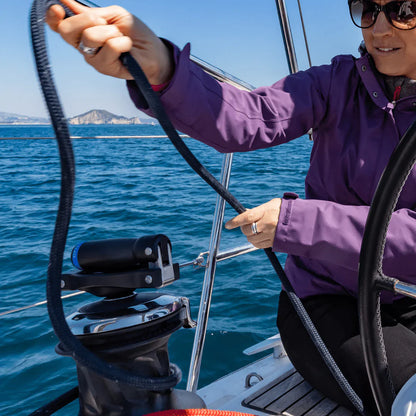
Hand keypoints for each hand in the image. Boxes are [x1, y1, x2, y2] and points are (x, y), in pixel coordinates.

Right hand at [46, 0, 172, 82]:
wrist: (153, 52)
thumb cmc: (134, 32)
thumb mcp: (113, 15)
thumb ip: (91, 12)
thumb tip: (65, 1)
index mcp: (81, 30)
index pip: (57, 24)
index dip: (52, 16)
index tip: (58, 8)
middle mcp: (83, 45)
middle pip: (66, 30)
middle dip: (85, 19)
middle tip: (103, 22)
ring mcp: (92, 58)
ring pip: (90, 37)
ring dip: (110, 31)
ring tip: (121, 36)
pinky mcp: (105, 68)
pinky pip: (109, 47)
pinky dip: (122, 41)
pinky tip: (127, 47)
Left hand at [225, 198, 281, 248]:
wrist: (302, 221)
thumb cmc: (285, 210)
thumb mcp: (272, 204)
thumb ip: (257, 210)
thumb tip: (244, 213)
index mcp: (267, 212)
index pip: (247, 217)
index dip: (235, 221)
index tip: (228, 225)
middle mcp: (268, 224)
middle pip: (247, 230)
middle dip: (244, 228)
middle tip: (246, 224)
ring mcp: (271, 235)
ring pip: (251, 239)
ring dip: (250, 235)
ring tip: (256, 230)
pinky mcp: (274, 243)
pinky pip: (258, 245)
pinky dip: (256, 241)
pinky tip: (259, 236)